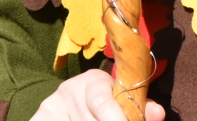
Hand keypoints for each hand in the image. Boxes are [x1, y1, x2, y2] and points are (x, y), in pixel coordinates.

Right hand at [31, 70, 165, 120]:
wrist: (70, 104)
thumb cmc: (105, 103)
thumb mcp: (120, 100)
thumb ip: (140, 108)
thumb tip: (158, 113)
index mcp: (93, 81)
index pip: (102, 102)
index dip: (115, 118)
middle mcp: (68, 90)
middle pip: (90, 120)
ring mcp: (50, 108)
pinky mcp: (38, 118)